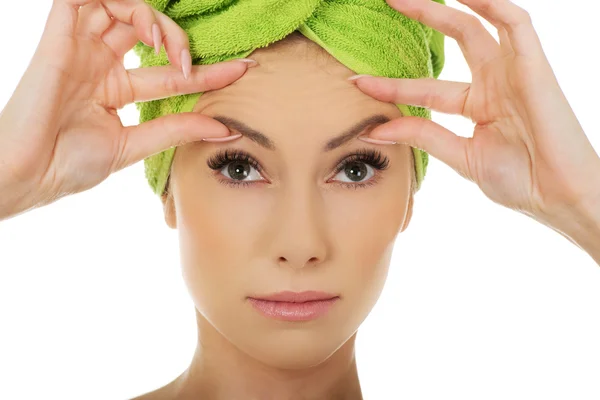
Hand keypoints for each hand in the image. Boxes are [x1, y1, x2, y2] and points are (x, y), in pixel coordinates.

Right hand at [0, 0, 253, 218]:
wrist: (28, 174)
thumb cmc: (68, 164)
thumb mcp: (133, 144)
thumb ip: (176, 130)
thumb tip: (223, 128)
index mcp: (115, 88)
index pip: (169, 71)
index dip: (205, 70)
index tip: (241, 70)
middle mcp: (100, 62)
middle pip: (148, 30)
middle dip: (180, 38)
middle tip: (193, 63)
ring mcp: (81, 47)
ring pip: (122, 6)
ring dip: (154, 18)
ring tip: (168, 48)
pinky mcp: (60, 34)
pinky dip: (123, 3)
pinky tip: (146, 29)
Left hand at [353, 0, 599, 223]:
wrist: (559, 197)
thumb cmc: (521, 180)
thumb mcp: (461, 156)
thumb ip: (423, 137)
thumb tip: (377, 130)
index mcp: (477, 105)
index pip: (424, 88)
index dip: (391, 85)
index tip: (357, 81)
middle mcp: (493, 82)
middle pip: (454, 38)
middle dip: (421, 17)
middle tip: (389, 2)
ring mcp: (513, 72)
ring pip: (479, 24)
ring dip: (446, 7)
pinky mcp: (534, 67)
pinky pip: (516, 24)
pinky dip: (492, 6)